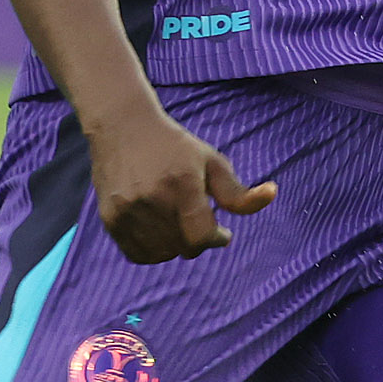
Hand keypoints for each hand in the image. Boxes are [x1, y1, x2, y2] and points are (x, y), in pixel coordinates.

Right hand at [88, 105, 276, 264]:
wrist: (122, 127)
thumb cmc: (174, 146)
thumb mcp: (211, 161)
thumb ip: (238, 191)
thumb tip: (272, 194)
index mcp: (182, 183)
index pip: (202, 237)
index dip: (216, 238)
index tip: (220, 229)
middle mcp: (152, 198)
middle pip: (183, 247)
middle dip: (196, 239)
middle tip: (196, 219)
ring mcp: (127, 210)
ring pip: (161, 254)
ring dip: (175, 246)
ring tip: (176, 221)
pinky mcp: (110, 218)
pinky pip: (138, 254)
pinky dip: (153, 250)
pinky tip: (158, 229)